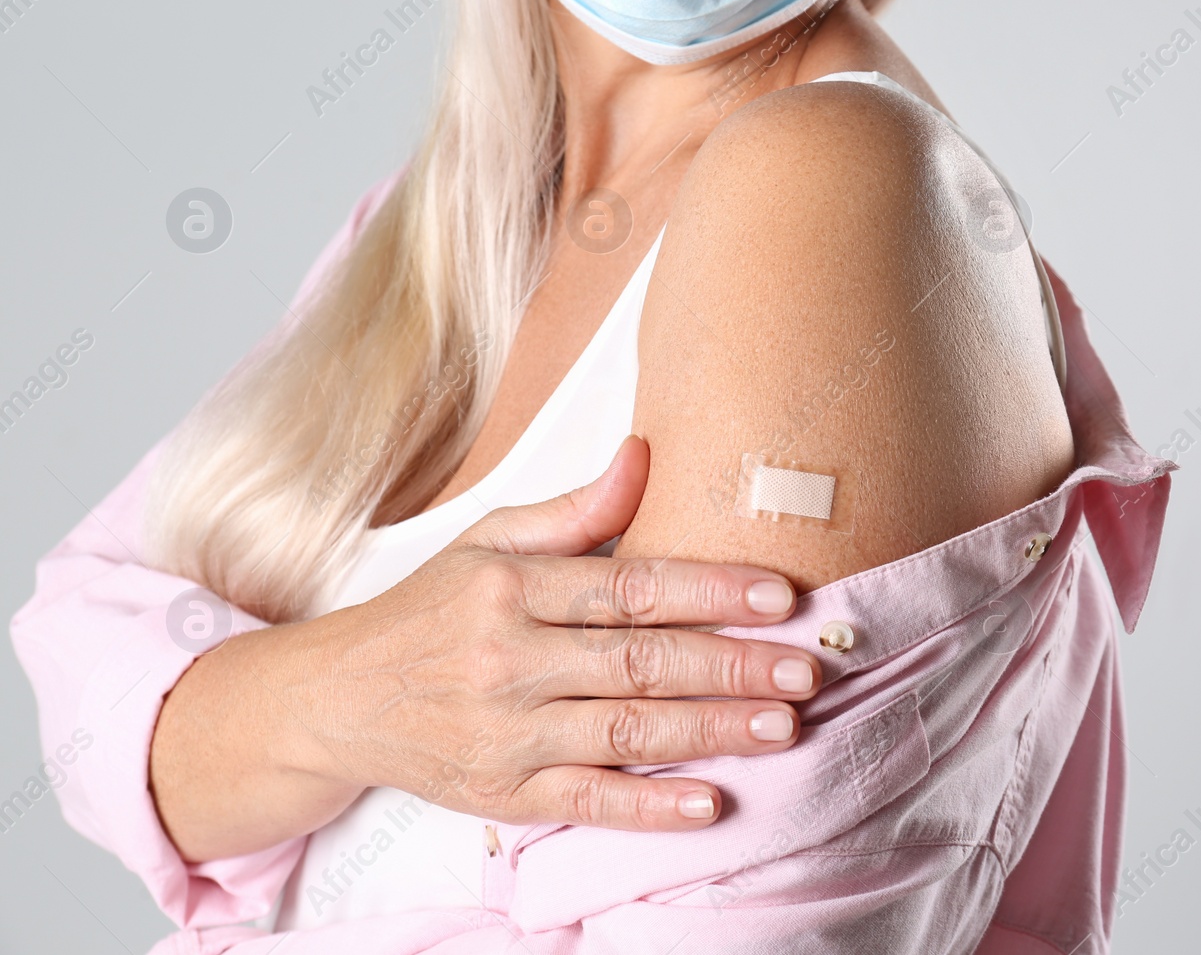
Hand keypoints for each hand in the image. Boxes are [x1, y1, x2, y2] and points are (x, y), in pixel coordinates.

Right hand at [316, 436, 816, 830]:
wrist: (337, 700)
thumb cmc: (429, 612)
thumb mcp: (488, 541)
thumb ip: (575, 509)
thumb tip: (645, 453)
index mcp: (509, 587)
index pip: (627, 587)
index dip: (709, 590)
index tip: (779, 595)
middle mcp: (507, 660)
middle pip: (637, 662)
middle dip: (730, 666)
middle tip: (804, 669)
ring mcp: (504, 733)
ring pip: (623, 734)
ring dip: (710, 731)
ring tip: (782, 726)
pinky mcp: (502, 794)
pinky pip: (587, 803)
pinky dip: (649, 807)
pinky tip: (710, 802)